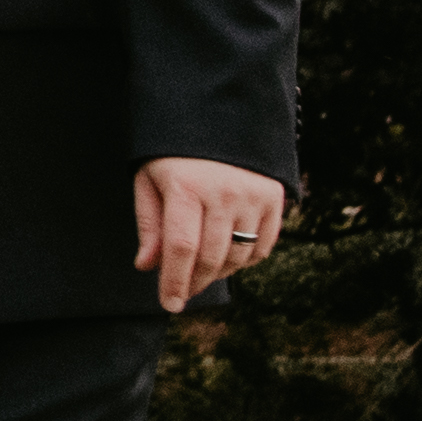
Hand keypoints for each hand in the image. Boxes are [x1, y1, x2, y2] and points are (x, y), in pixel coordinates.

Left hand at [135, 157, 287, 315]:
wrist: (220, 115)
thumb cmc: (175, 153)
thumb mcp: (150, 179)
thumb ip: (150, 224)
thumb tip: (147, 266)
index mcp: (185, 186)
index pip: (181, 248)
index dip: (174, 282)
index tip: (170, 305)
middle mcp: (224, 192)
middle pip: (210, 258)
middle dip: (193, 283)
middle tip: (182, 293)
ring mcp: (253, 195)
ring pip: (237, 257)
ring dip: (217, 274)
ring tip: (201, 273)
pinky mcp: (275, 197)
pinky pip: (262, 247)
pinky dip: (245, 262)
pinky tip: (227, 258)